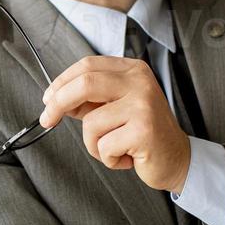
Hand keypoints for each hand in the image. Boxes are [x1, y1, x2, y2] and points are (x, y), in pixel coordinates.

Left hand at [38, 55, 191, 192]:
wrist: (177, 158)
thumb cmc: (143, 133)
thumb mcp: (115, 109)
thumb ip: (89, 100)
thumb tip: (55, 99)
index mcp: (132, 70)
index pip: (87, 66)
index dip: (61, 82)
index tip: (48, 99)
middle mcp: (140, 82)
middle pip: (85, 83)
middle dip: (58, 103)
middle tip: (47, 120)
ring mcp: (143, 105)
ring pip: (91, 122)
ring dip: (93, 144)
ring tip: (114, 148)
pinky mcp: (144, 130)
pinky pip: (103, 145)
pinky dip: (108, 158)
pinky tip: (127, 157)